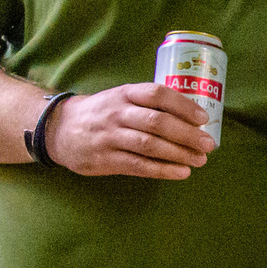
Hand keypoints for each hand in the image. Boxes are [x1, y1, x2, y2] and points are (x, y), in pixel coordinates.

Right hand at [44, 84, 214, 178]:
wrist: (58, 129)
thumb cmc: (101, 113)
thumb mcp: (120, 99)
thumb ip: (148, 105)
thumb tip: (191, 118)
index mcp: (124, 94)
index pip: (157, 94)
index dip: (183, 105)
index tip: (203, 118)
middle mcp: (117, 113)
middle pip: (157, 122)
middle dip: (187, 134)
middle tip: (208, 145)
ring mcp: (110, 137)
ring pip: (150, 145)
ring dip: (179, 154)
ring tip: (200, 160)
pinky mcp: (105, 159)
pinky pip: (138, 166)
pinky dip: (163, 170)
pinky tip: (181, 173)